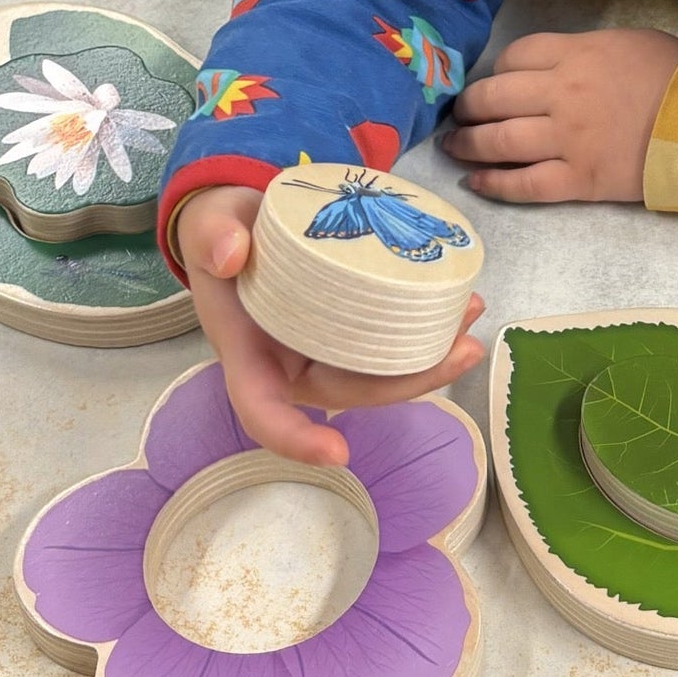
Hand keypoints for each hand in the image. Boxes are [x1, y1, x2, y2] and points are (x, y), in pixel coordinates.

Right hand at [174, 184, 486, 468]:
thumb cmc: (220, 233)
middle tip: (463, 348)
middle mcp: (292, 364)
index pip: (264, 412)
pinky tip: (457, 303)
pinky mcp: (348, 327)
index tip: (338, 455)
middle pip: (349, 393)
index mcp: (249, 354)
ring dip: (428, 357)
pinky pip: (386, 341)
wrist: (243, 221)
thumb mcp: (208, 225)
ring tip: (469, 317)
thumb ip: (212, 236)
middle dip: (408, 383)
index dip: (296, 440)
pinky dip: (422, 328)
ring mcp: (324, 349)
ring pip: (376, 372)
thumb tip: (230, 254)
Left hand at [440, 28, 677, 202]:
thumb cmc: (677, 75)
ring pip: (499, 141)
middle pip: (493, 97)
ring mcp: (566, 138)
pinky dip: (493, 183)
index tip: (490, 83)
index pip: (513, 58)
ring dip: (467, 144)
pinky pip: (523, 184)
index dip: (494, 71)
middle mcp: (559, 93)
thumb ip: (585, 51)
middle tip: (458, 116)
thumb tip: (559, 64)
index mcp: (573, 53)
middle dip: (468, 108)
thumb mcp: (626, 42)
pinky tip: (475, 182)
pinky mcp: (578, 180)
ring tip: (454, 147)